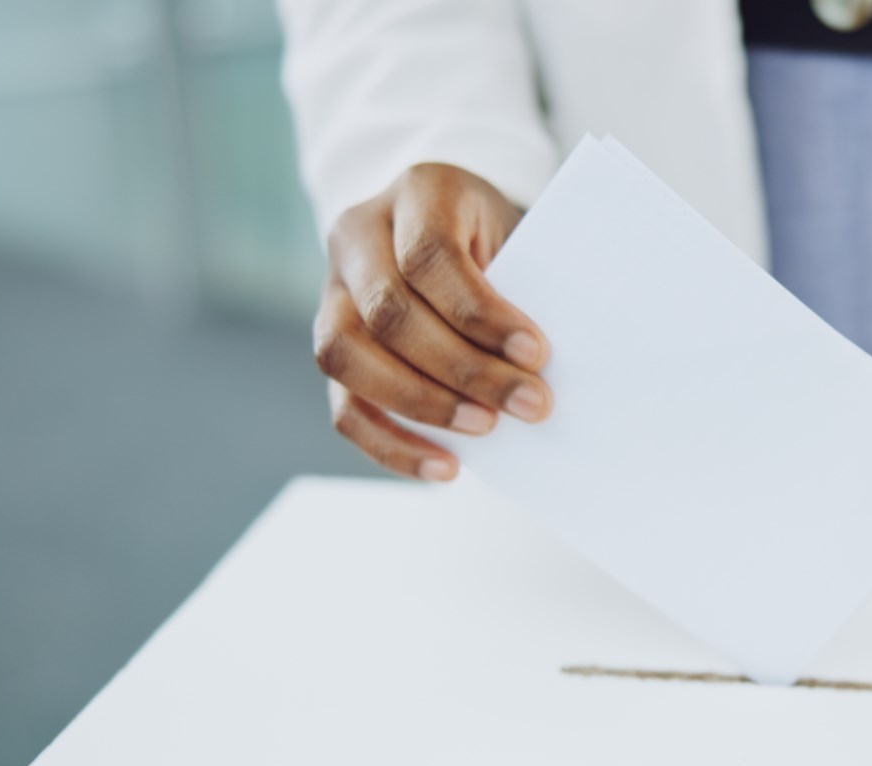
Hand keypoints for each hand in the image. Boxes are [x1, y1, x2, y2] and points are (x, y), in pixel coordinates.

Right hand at [313, 163, 550, 480]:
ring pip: (346, 356)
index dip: (481, 312)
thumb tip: (540, 370)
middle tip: (530, 405)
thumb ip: (521, 285)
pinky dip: (392, 444)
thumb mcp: (517, 234)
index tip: (537, 353)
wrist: (452, 224)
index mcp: (414, 192)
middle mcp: (357, 235)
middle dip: (464, 369)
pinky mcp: (332, 345)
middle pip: (389, 312)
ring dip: (422, 404)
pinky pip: (342, 405)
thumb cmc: (498, 237)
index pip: (430, 255)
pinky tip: (445, 468)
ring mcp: (331, 291)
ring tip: (486, 429)